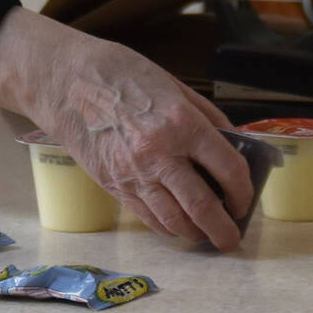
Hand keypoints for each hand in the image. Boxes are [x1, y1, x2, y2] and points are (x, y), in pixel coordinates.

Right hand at [0, 9, 251, 248]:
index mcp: (182, 123)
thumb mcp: (174, 85)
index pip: (228, 169)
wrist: (67, 81)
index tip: (245, 199)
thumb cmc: (122, 74)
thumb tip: (231, 145)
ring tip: (207, 235)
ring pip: (175, 220)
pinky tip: (177, 226)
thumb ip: (206, 116)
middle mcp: (160, 154)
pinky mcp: (114, 185)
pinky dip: (167, 227)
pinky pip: (147, 218)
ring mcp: (134, 174)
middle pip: (203, 206)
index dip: (244, 191)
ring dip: (196, 233)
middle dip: (224, 228)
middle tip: (232, 238)